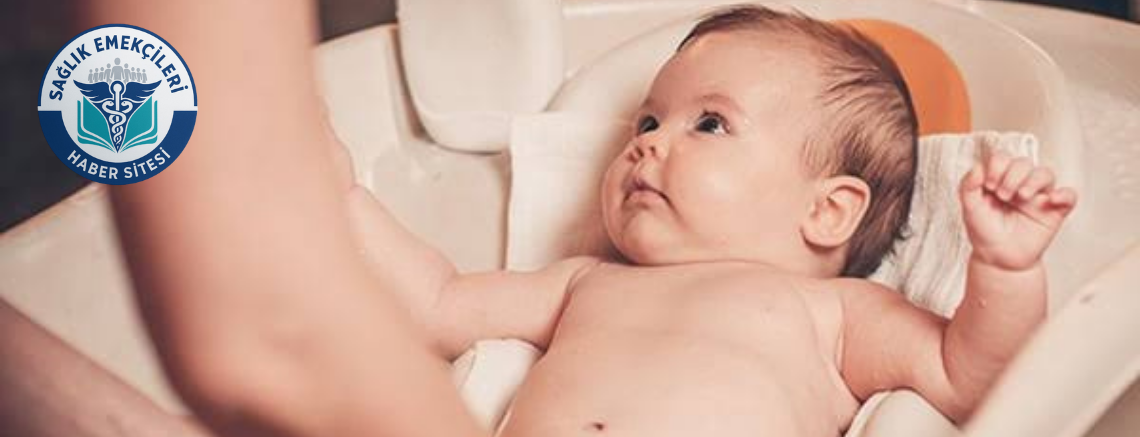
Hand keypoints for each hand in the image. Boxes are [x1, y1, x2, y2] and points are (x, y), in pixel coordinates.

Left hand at [959, 153, 1076, 270]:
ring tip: (1021, 196)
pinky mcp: (1054, 211)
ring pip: (1046, 174)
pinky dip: (1064, 194)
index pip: (1003, 158)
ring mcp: (1038, 196)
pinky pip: (1069, 196)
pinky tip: (1051, 199)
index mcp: (999, 179)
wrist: (998, 259)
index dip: (997, 166)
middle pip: (1024, 163)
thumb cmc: (985, 231)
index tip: (989, 185)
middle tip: (1003, 195)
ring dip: (1033, 180)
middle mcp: (1020, 184)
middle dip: (1012, 175)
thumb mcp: (970, 208)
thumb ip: (968, 186)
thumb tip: (977, 167)